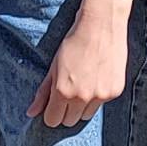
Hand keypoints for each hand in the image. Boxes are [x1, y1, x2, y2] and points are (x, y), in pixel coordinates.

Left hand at [29, 2, 131, 130]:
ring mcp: (101, 95)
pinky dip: (98, 95)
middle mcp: (82, 97)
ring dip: (83, 106)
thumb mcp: (54, 66)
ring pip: (87, 115)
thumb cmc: (74, 42)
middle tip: (69, 92)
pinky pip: (102, 104)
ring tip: (84, 84)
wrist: (101, 24)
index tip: (54, 104)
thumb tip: (31, 113)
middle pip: (70, 121)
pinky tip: (97, 77)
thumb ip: (43, 92)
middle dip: (67, 111)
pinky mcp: (115, 91)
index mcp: (62, 91)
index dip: (52, 113)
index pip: (53, 120)